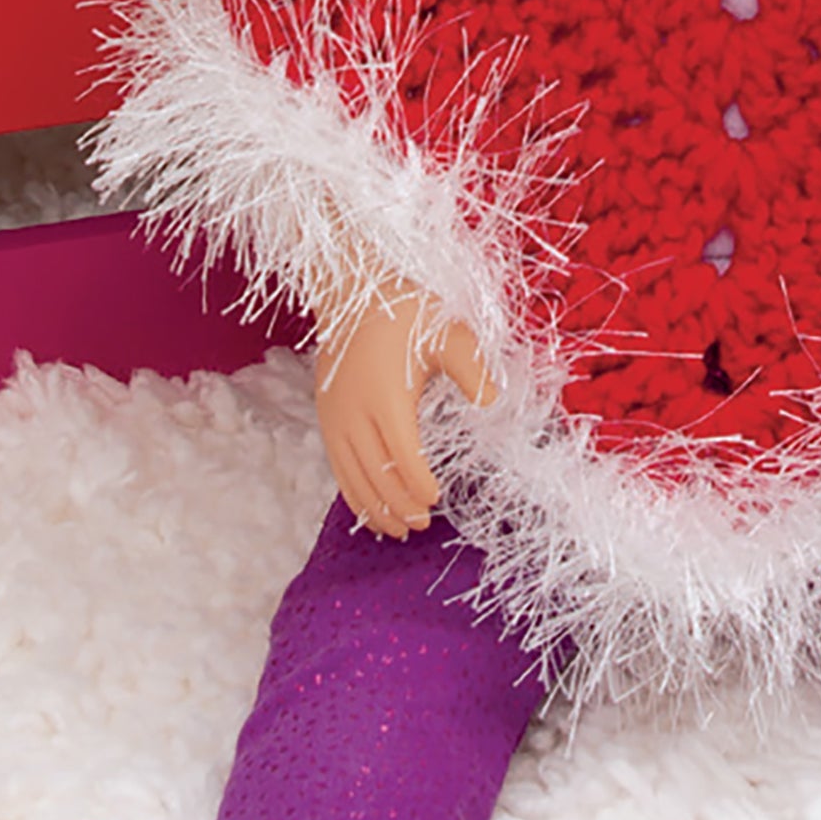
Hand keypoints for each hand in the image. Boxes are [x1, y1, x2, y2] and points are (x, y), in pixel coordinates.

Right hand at [313, 286, 498, 537]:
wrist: (352, 291)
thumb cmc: (405, 312)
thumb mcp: (447, 333)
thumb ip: (472, 369)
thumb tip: (495, 402)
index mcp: (386, 395)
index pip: (401, 455)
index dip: (417, 484)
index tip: (435, 500)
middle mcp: (355, 412)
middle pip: (375, 474)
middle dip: (398, 505)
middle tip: (421, 525)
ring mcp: (335, 417)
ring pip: (352, 477)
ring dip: (373, 507)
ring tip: (396, 529)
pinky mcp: (326, 416)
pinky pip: (337, 466)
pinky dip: (352, 493)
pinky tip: (368, 508)